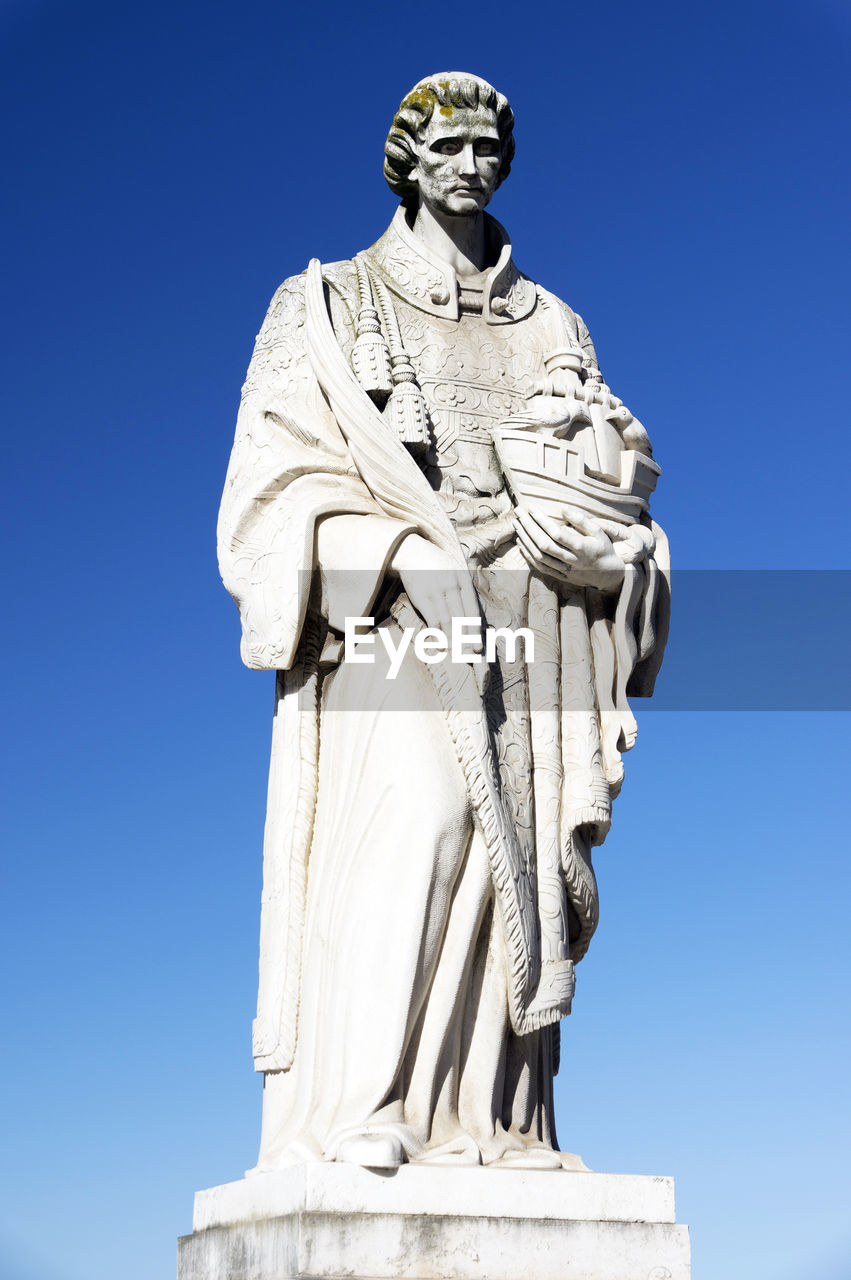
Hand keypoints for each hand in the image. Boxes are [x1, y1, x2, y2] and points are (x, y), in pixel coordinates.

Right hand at [389, 534, 482, 651]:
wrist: (412, 553)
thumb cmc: (437, 566)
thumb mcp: (456, 571)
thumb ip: (465, 591)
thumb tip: (476, 616)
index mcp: (463, 580)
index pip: (473, 610)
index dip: (476, 630)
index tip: (479, 646)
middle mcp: (451, 586)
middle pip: (462, 619)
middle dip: (467, 639)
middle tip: (471, 654)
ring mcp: (436, 592)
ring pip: (448, 621)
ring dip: (453, 640)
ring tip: (457, 653)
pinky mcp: (422, 597)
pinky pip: (432, 620)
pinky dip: (437, 634)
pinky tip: (440, 645)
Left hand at [514, 505, 624, 590]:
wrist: (607, 575)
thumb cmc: (602, 549)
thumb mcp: (599, 532)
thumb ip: (581, 520)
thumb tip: (563, 509)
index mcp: (582, 548)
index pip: (556, 533)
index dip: (542, 520)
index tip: (531, 508)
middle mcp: (571, 560)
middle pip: (544, 544)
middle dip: (528, 527)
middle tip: (518, 512)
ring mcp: (564, 570)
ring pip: (539, 556)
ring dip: (525, 539)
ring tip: (516, 524)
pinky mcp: (559, 576)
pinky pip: (539, 566)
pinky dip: (527, 554)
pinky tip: (520, 542)